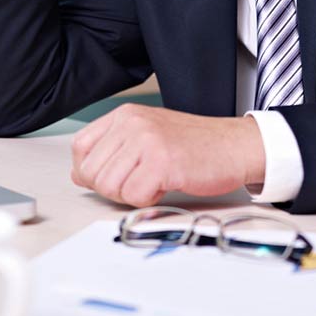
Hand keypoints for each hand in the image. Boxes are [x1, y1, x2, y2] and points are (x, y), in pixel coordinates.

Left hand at [70, 105, 266, 207]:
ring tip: (154, 181)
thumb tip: (80, 174)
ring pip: (108, 187)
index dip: (91, 172)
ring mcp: (146, 141)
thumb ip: (114, 150)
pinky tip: (166, 185)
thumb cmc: (195, 145)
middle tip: (140, 182)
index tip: (115, 176)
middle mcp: (131, 123)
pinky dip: (148, 200)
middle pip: (91, 172)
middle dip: (112, 188)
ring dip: (131, 195)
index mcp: (125, 115)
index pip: (80, 148)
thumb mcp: (147, 135)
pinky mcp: (162, 162)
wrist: (235, 145)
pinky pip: (133, 197)